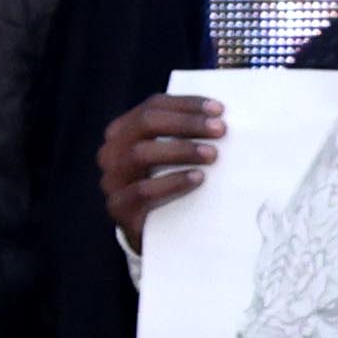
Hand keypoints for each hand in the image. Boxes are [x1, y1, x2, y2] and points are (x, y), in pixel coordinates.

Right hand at [99, 91, 223, 239]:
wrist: (157, 233)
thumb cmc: (173, 185)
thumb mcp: (178, 157)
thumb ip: (190, 136)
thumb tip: (225, 118)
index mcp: (125, 131)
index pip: (153, 106)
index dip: (186, 104)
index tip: (219, 109)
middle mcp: (113, 151)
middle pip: (145, 124)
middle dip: (186, 123)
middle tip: (220, 129)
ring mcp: (112, 179)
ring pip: (139, 153)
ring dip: (180, 150)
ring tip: (212, 155)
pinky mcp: (119, 207)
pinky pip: (142, 191)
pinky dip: (172, 182)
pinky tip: (198, 178)